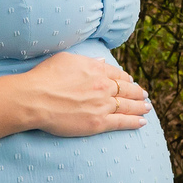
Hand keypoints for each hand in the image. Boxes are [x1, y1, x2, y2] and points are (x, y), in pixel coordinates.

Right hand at [20, 52, 151, 136]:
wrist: (35, 98)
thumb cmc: (44, 77)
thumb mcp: (65, 59)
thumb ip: (87, 60)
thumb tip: (101, 62)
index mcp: (96, 69)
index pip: (117, 74)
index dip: (126, 78)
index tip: (130, 81)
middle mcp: (103, 86)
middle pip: (127, 89)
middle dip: (138, 92)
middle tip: (144, 95)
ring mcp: (102, 105)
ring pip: (128, 106)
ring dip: (140, 106)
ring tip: (147, 107)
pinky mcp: (98, 123)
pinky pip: (122, 122)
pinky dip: (134, 122)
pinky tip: (142, 122)